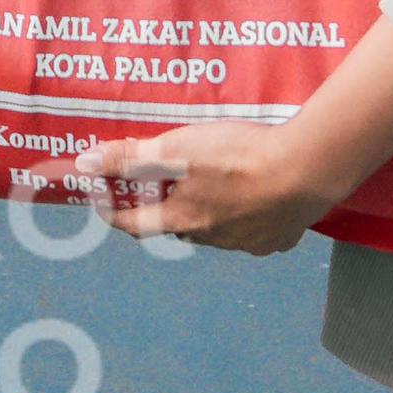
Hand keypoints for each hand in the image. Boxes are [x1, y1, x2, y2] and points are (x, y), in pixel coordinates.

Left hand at [68, 121, 330, 253]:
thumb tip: (85, 164)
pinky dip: (245, 217)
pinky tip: (254, 196)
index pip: (136, 224)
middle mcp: (211, 239)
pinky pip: (252, 231)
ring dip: (206, 212)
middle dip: (165, 208)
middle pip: (177, 226)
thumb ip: (132, 158)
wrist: (307, 170)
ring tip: (212, 185)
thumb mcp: (178, 149)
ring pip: (214, 230)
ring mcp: (247, 243)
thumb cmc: (239, 157)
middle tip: (164, 185)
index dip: (115, 213)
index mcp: (183, 219)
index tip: (103, 204)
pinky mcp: (277, 238)